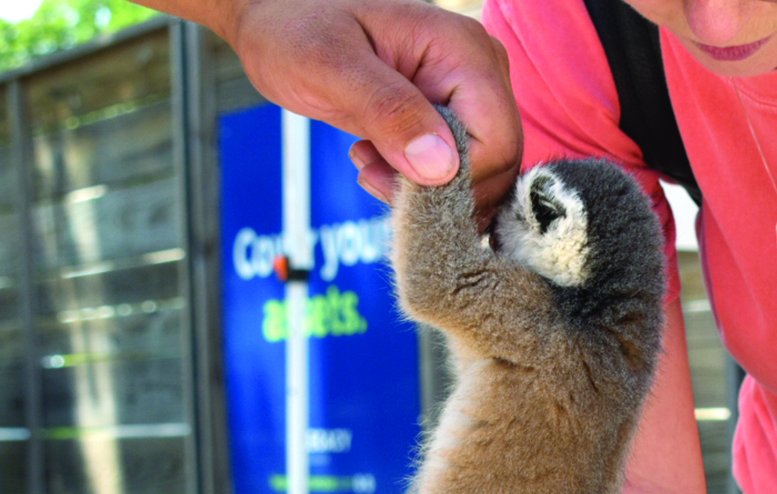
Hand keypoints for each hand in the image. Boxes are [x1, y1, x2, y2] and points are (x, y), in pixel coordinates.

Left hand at [218, 0, 520, 216]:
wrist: (279, 20)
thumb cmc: (296, 28)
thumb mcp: (330, 66)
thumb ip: (387, 111)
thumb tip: (441, 167)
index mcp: (464, 50)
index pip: (496, 143)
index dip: (450, 180)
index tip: (382, 177)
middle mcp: (482, 71)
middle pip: (497, 164)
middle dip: (437, 189)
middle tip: (371, 173)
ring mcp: (472, 95)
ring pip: (482, 174)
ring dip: (427, 191)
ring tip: (370, 162)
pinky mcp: (456, 115)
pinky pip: (462, 170)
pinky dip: (423, 184)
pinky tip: (380, 160)